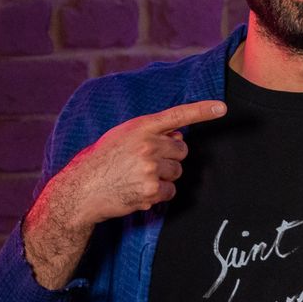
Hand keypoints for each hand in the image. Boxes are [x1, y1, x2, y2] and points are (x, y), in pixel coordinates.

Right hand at [63, 100, 226, 222]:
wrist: (81, 189)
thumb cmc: (102, 160)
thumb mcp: (122, 136)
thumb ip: (150, 133)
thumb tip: (177, 136)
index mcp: (140, 127)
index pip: (177, 115)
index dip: (202, 111)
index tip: (222, 108)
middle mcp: (147, 145)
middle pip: (182, 150)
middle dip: (170, 157)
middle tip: (146, 163)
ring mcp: (150, 168)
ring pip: (178, 172)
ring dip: (164, 177)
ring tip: (138, 177)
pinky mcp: (150, 190)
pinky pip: (170, 191)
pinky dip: (159, 194)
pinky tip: (139, 191)